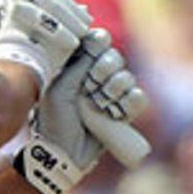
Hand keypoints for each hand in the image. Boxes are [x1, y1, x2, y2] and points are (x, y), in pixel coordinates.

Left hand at [14, 29, 145, 193]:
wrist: (62, 154)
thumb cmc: (54, 121)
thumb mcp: (59, 89)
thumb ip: (79, 65)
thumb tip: (97, 39)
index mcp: (76, 68)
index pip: (97, 43)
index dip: (99, 46)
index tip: (93, 53)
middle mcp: (94, 79)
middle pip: (115, 58)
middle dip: (105, 71)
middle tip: (92, 87)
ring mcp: (110, 95)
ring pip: (127, 78)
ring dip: (115, 90)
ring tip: (99, 106)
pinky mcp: (123, 112)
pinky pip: (138, 98)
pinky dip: (129, 104)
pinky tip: (114, 114)